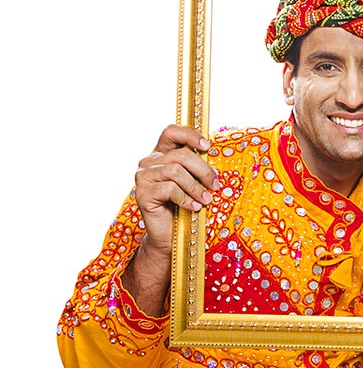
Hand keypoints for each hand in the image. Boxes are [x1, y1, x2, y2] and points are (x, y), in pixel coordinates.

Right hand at [133, 125, 217, 255]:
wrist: (170, 235)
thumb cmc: (185, 205)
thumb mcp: (193, 182)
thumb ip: (197, 168)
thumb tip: (213, 164)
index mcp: (161, 154)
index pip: (171, 132)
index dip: (190, 135)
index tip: (207, 146)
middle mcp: (149, 162)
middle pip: (181, 155)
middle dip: (203, 170)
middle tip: (215, 185)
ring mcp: (143, 177)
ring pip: (175, 171)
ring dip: (196, 187)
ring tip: (206, 199)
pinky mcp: (142, 193)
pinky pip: (169, 189)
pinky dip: (186, 198)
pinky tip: (194, 207)